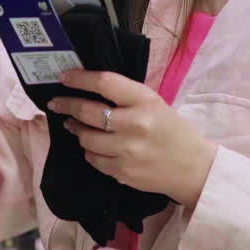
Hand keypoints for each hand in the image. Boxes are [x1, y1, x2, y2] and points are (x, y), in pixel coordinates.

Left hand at [47, 70, 217, 209]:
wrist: (192, 168)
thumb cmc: (172, 130)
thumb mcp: (155, 103)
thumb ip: (125, 96)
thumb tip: (88, 88)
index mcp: (145, 101)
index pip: (105, 83)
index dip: (80, 79)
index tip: (64, 77)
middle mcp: (135, 124)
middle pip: (88, 112)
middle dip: (67, 105)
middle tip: (57, 103)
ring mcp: (127, 151)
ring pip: (85, 138)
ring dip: (77, 131)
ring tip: (76, 126)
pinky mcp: (122, 172)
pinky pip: (93, 159)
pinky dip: (90, 151)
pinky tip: (96, 147)